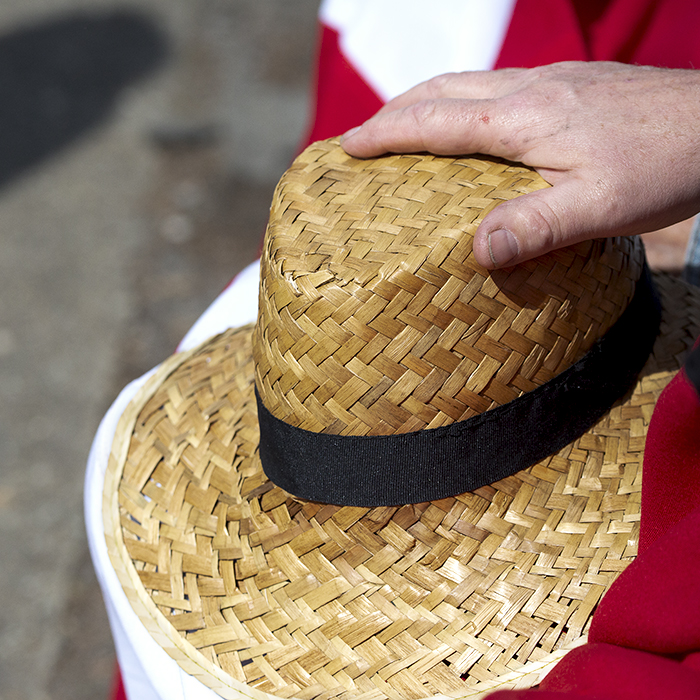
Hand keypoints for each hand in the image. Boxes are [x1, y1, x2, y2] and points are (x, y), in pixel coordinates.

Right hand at [341, 62, 699, 268]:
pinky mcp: (574, 85)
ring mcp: (553, 81)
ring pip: (469, 83)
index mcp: (523, 118)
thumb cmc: (664, 165)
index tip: (347, 145)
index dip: (386, 133)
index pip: (434, 120)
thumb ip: (535, 227)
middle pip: (442, 89)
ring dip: (426, 101)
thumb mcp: (599, 208)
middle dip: (394, 110)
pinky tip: (474, 122)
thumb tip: (475, 251)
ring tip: (405, 126)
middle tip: (364, 136)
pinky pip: (498, 87)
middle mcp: (530, 89)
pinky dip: (463, 102)